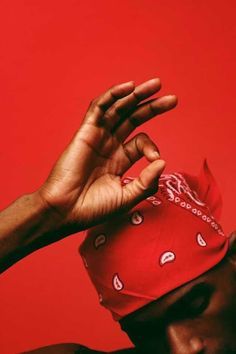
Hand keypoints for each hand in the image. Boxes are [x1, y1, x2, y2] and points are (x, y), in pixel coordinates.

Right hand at [38, 78, 176, 230]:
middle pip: (133, 119)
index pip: (140, 142)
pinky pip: (99, 108)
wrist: (66, 211)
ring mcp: (97, 137)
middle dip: (152, 107)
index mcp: (119, 160)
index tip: (155, 160)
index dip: (152, 147)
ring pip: (118, 109)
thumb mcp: (127, 198)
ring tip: (156, 84)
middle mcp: (109, 145)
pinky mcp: (85, 132)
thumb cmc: (93, 209)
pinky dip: (113, 96)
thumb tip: (163, 161)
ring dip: (136, 95)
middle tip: (172, 99)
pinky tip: (129, 87)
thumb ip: (146, 182)